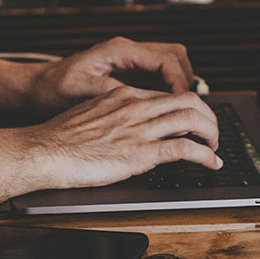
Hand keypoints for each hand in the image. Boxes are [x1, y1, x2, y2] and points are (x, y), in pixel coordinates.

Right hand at [17, 86, 221, 190]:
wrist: (44, 151)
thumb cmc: (59, 138)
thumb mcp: (89, 114)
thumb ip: (112, 115)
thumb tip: (125, 126)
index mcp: (122, 96)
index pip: (166, 95)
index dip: (187, 107)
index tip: (193, 119)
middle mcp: (135, 107)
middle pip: (188, 100)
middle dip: (208, 115)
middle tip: (211, 132)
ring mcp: (139, 129)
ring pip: (193, 119)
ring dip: (212, 134)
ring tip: (215, 147)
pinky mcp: (141, 153)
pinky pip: (185, 149)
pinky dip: (206, 156)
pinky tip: (211, 163)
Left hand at [28, 37, 194, 111]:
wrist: (37, 88)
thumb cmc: (54, 89)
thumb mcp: (82, 92)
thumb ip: (113, 93)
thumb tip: (143, 100)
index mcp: (119, 51)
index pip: (165, 59)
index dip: (180, 81)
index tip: (185, 103)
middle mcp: (127, 51)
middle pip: (175, 56)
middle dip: (187, 80)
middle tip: (190, 107)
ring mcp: (128, 60)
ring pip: (170, 64)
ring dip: (179, 85)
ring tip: (181, 111)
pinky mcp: (126, 72)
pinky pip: (157, 76)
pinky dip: (167, 90)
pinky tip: (164, 111)